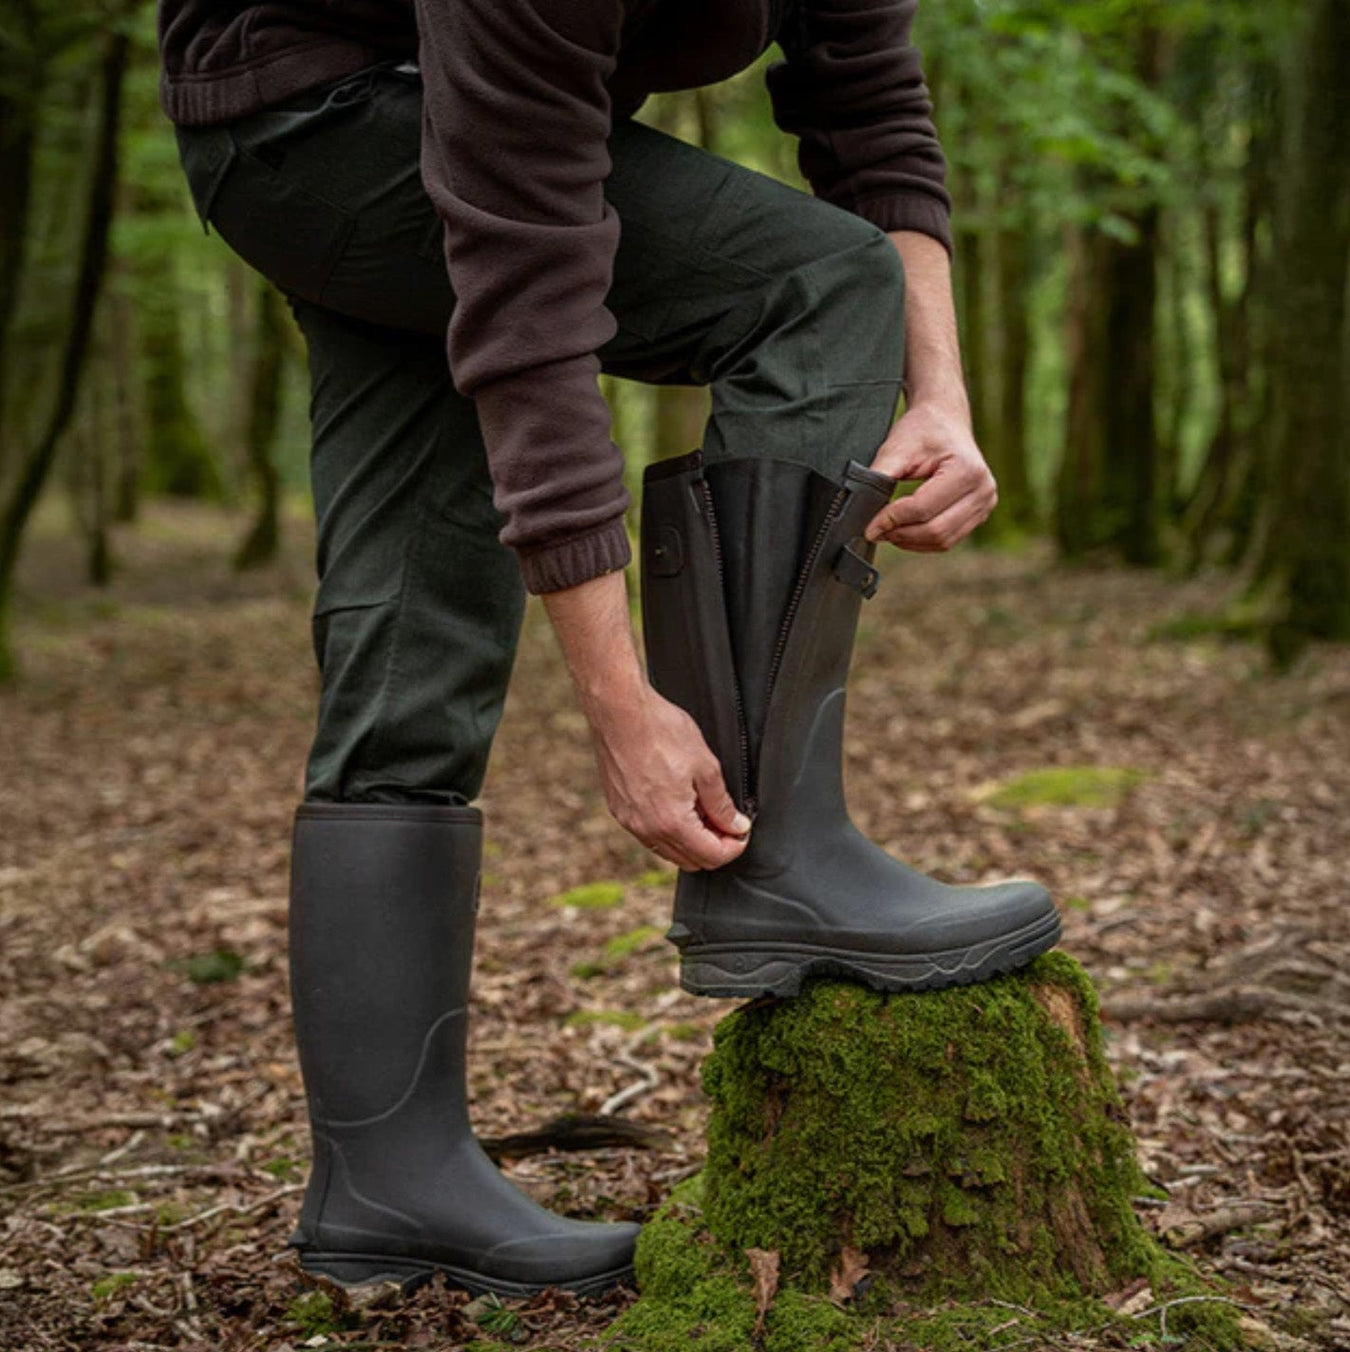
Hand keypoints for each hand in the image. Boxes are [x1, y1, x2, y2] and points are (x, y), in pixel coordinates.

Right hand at [587, 681, 750, 871]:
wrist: (619, 712)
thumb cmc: (661, 731)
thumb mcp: (705, 766)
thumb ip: (722, 804)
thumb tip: (735, 825)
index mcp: (672, 822)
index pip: (712, 857)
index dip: (735, 846)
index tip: (742, 830)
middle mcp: (648, 830)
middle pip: (691, 862)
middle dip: (714, 847)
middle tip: (727, 821)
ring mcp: (630, 822)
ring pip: (669, 851)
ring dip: (691, 841)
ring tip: (704, 811)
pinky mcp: (619, 810)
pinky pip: (649, 835)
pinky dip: (669, 830)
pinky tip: (679, 804)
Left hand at [864, 401, 997, 551]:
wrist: (945, 420)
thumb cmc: (922, 429)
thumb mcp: (897, 448)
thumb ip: (878, 478)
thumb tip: (862, 513)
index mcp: (966, 469)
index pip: (922, 508)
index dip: (891, 520)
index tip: (869, 526)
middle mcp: (983, 489)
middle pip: (935, 530)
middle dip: (901, 534)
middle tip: (876, 531)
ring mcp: (986, 503)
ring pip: (943, 541)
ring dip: (911, 541)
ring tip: (888, 531)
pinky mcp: (980, 514)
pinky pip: (949, 540)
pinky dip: (923, 541)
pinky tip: (904, 531)